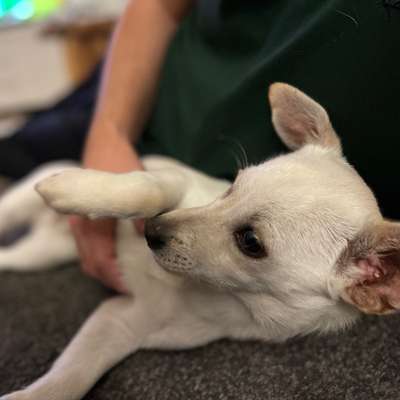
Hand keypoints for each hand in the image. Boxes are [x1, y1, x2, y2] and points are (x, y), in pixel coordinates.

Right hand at [70, 122, 143, 291]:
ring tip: (126, 278)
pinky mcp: (84, 216)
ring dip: (105, 270)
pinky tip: (117, 258)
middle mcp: (83, 223)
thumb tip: (147, 235)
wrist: (105, 140)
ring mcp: (81, 219)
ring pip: (88, 257)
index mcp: (94, 217)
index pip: (101, 260)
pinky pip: (88, 246)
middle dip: (111, 279)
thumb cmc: (122, 162)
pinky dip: (100, 258)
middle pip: (92, 263)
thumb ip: (140, 209)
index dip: (116, 278)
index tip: (131, 288)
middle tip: (131, 289)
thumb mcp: (136, 182)